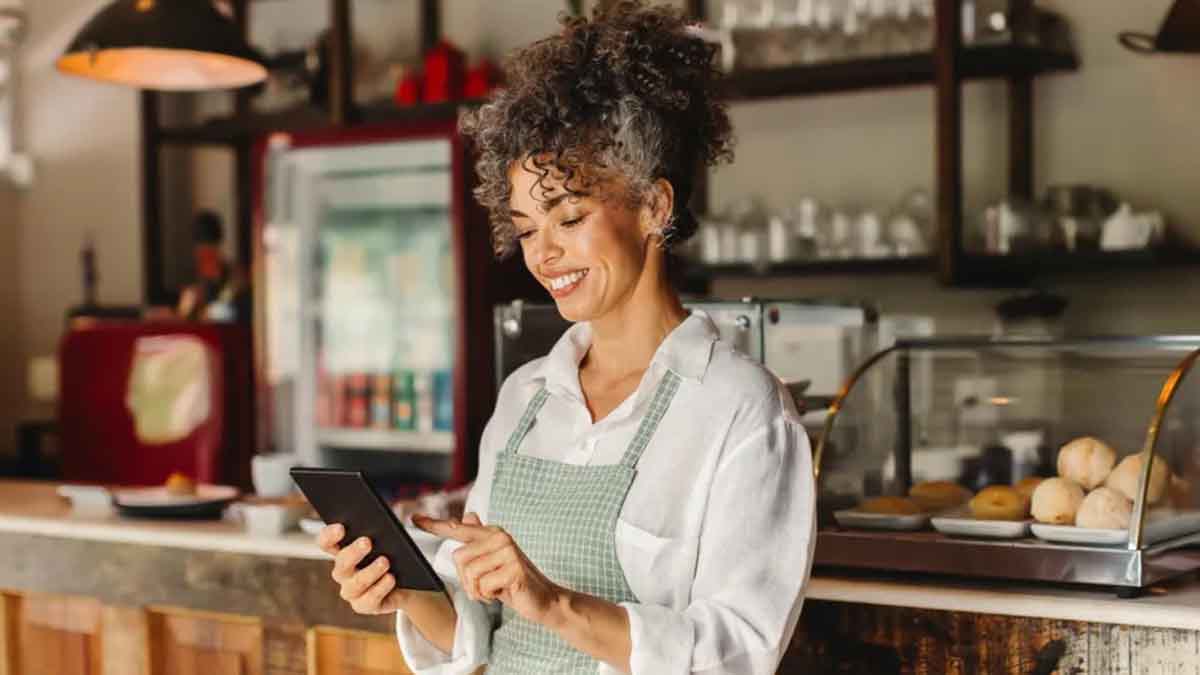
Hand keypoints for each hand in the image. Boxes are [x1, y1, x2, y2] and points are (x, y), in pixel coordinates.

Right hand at [316, 523, 406, 614]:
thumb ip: (400, 529)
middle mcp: (343, 572)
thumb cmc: (399, 555)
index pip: (327, 542)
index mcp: (344, 550)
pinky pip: (368, 601)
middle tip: (367, 542)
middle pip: (340, 564)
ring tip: (385, 561)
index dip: (329, 535)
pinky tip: (391, 579)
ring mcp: (352, 591)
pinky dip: (380, 589)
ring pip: (353, 584)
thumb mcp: (397, 538)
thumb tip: (415, 517)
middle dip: (353, 553)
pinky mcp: (365, 605)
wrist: (413, 582)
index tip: (342, 527)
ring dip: (369, 572)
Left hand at [413, 513, 566, 627]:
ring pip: (469, 574)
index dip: (434, 525)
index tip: (413, 518)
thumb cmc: (514, 582)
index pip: (457, 528)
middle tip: (486, 586)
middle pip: (458, 558)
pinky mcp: (513, 569)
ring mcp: (508, 552)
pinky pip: (483, 586)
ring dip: (478, 590)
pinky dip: (489, 596)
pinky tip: (504, 593)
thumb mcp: (493, 562)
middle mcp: (500, 537)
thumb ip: (479, 541)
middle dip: (467, 580)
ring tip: (495, 589)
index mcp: (492, 533)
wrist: (543, 599)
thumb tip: (468, 515)